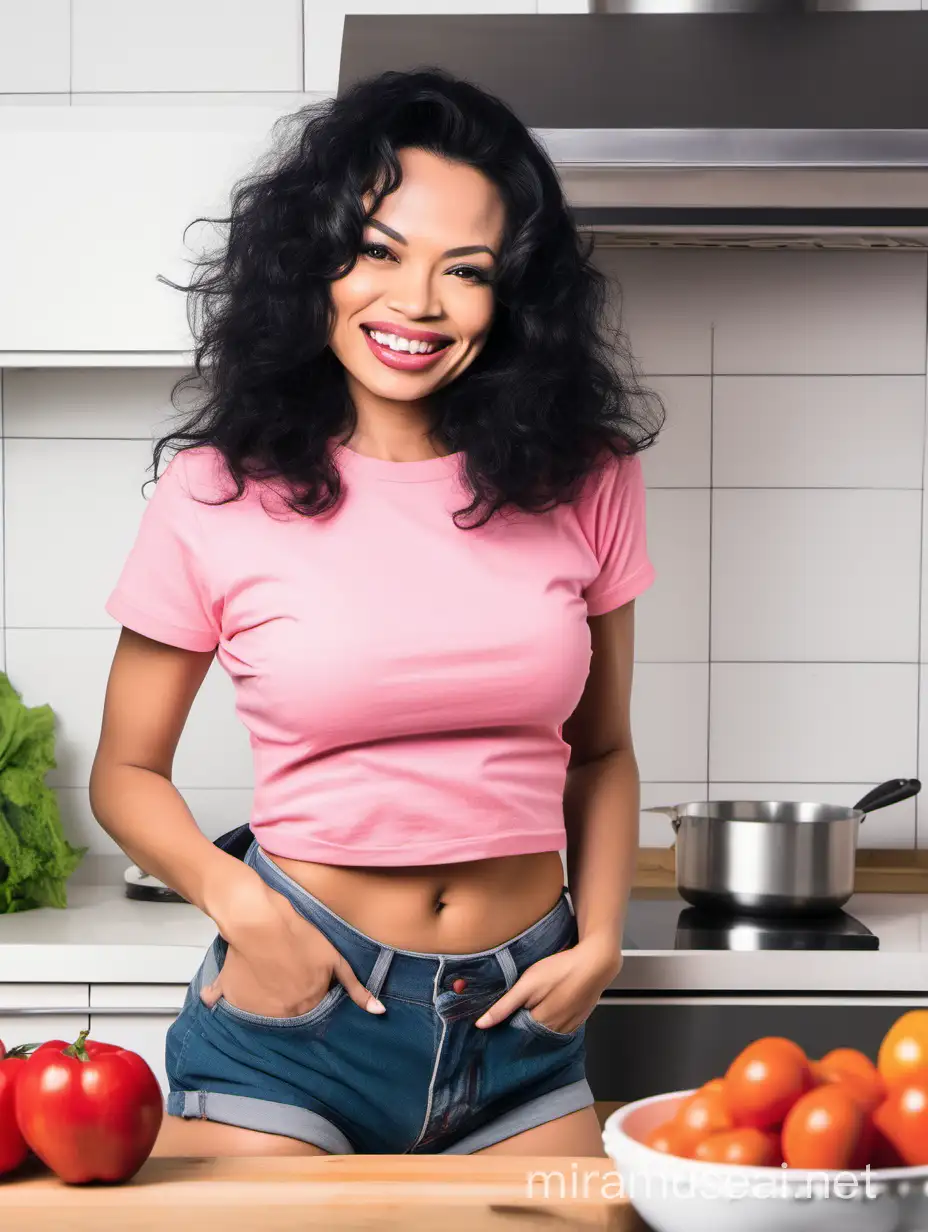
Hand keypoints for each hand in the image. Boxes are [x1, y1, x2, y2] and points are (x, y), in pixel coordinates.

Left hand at [199, 866, 384, 1017]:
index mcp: (278, 1013)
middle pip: (308, 1008)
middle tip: (296, 989)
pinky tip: (377, 1009)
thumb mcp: (226, 978)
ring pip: (325, 993)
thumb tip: (208, 1001)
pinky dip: (364, 996)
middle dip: (302, 1002)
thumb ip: (219, 994)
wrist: (255, 921)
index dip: (286, 1010)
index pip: (289, 1021)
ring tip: (314, 984)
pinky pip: (351, 982)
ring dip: (322, 992)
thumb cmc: (241, 950)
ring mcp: (319, 982)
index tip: (285, 1005)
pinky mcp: (331, 961)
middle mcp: (302, 1003)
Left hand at [474, 935, 621, 1034]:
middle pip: (531, 1035)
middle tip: (514, 1011)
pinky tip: (550, 1006)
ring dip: (537, 1025)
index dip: (505, 1028)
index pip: (515, 1035)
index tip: (495, 1023)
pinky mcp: (579, 1019)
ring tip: (532, 1006)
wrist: (597, 962)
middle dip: (520, 1027)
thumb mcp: (527, 984)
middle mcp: (556, 1031)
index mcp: (540, 1025)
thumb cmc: (561, 969)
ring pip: (546, 1032)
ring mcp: (570, 1026)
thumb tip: (481, 1024)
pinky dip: (553, 1020)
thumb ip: (504, 1006)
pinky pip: (561, 1026)